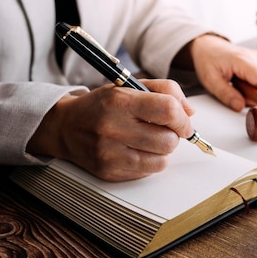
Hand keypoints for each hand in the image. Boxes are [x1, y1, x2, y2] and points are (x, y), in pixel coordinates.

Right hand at [27, 79, 194, 180]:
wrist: (66, 126)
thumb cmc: (103, 104)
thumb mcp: (130, 85)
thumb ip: (165, 90)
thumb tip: (190, 112)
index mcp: (119, 100)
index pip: (168, 110)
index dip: (183, 118)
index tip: (183, 121)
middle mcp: (112, 127)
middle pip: (169, 140)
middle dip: (173, 135)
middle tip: (163, 129)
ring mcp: (109, 153)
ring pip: (162, 159)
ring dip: (162, 150)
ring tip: (149, 139)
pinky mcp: (108, 172)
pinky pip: (147, 172)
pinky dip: (149, 162)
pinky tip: (137, 150)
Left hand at [190, 35, 256, 111]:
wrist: (209, 47)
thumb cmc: (208, 60)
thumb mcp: (210, 80)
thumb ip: (225, 94)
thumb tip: (240, 107)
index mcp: (245, 61)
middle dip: (256, 99)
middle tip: (236, 98)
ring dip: (254, 94)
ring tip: (236, 88)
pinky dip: (254, 88)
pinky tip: (241, 84)